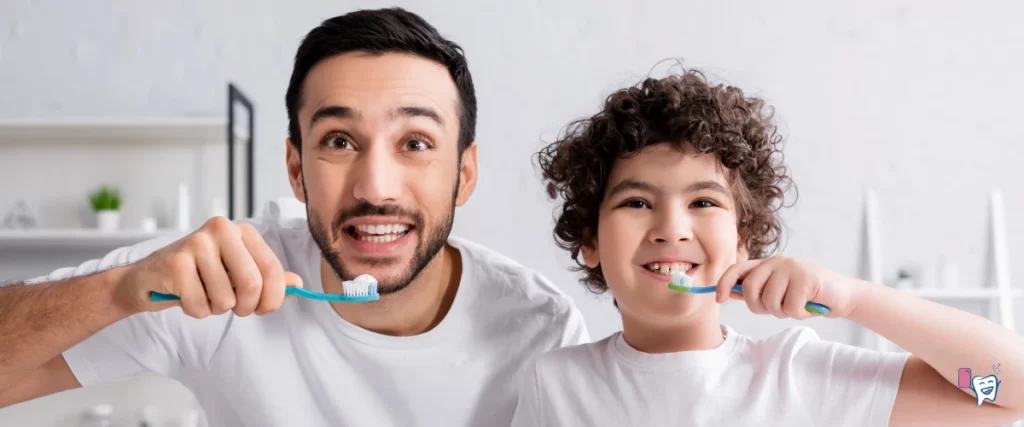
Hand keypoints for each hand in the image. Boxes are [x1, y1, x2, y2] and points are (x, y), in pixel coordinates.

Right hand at [114, 217, 302, 317]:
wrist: (148, 277)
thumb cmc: (198, 275)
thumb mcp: (237, 272)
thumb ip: (267, 277)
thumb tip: (297, 283)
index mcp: (242, 231)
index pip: (273, 270)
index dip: (273, 298)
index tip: (264, 308)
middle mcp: (221, 230)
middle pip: (252, 285)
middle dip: (245, 307)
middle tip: (232, 307)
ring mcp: (196, 243)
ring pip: (225, 299)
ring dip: (216, 309)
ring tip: (202, 294)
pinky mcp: (176, 263)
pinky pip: (200, 306)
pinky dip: (195, 310)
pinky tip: (184, 295)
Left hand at [714, 256, 859, 318]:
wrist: (843, 296)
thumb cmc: (807, 296)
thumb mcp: (779, 291)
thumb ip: (757, 290)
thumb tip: (729, 293)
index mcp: (767, 264)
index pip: (737, 269)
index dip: (724, 284)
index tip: (719, 299)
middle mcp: (777, 262)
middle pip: (751, 289)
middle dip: (761, 307)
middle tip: (778, 309)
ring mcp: (792, 268)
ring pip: (770, 301)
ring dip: (783, 312)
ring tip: (797, 306)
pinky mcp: (806, 278)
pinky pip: (789, 308)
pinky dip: (799, 314)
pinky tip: (809, 306)